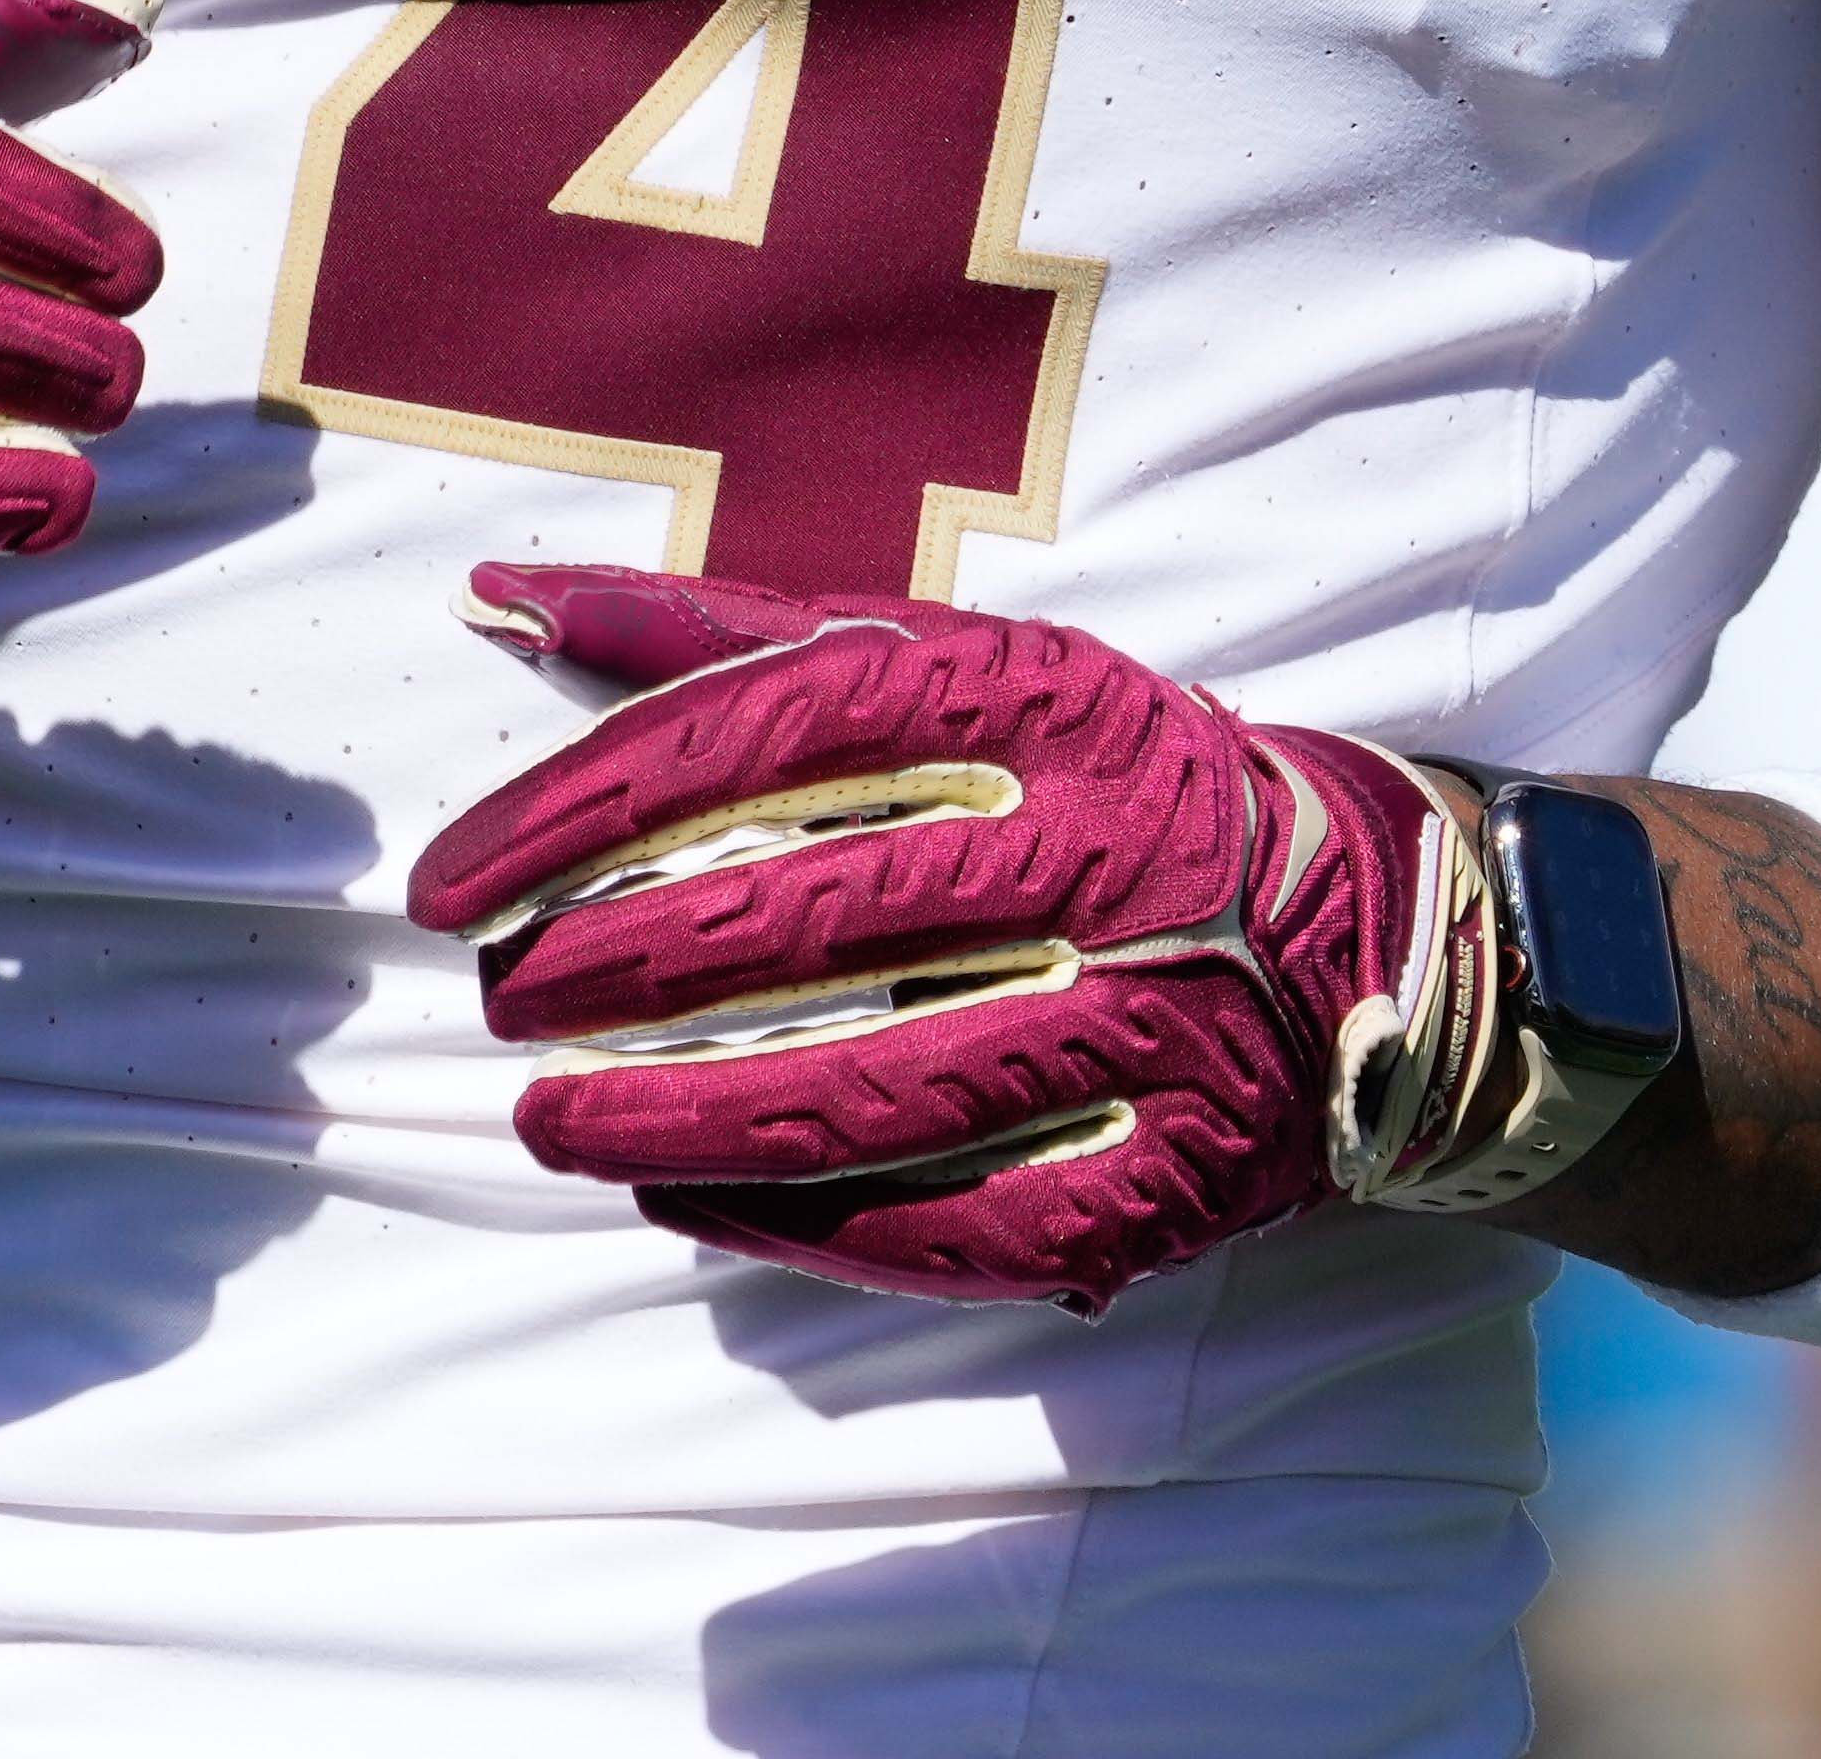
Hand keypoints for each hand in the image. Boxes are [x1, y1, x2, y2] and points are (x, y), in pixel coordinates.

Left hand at [408, 564, 1461, 1310]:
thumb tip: (496, 595)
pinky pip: (957, 1223)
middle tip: (503, 1004)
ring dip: (680, 1121)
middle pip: (811, 916)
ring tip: (551, 1125)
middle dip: (618, 970)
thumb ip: (712, 632)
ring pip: (872, 1092)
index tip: (455, 884)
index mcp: (1036, 701)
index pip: (767, 732)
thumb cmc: (1094, 770)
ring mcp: (1146, 1025)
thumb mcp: (942, 659)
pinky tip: (684, 1201)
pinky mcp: (1168, 1175)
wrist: (1366, 924)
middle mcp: (1098, 853)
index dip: (586, 806)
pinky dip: (802, 1225)